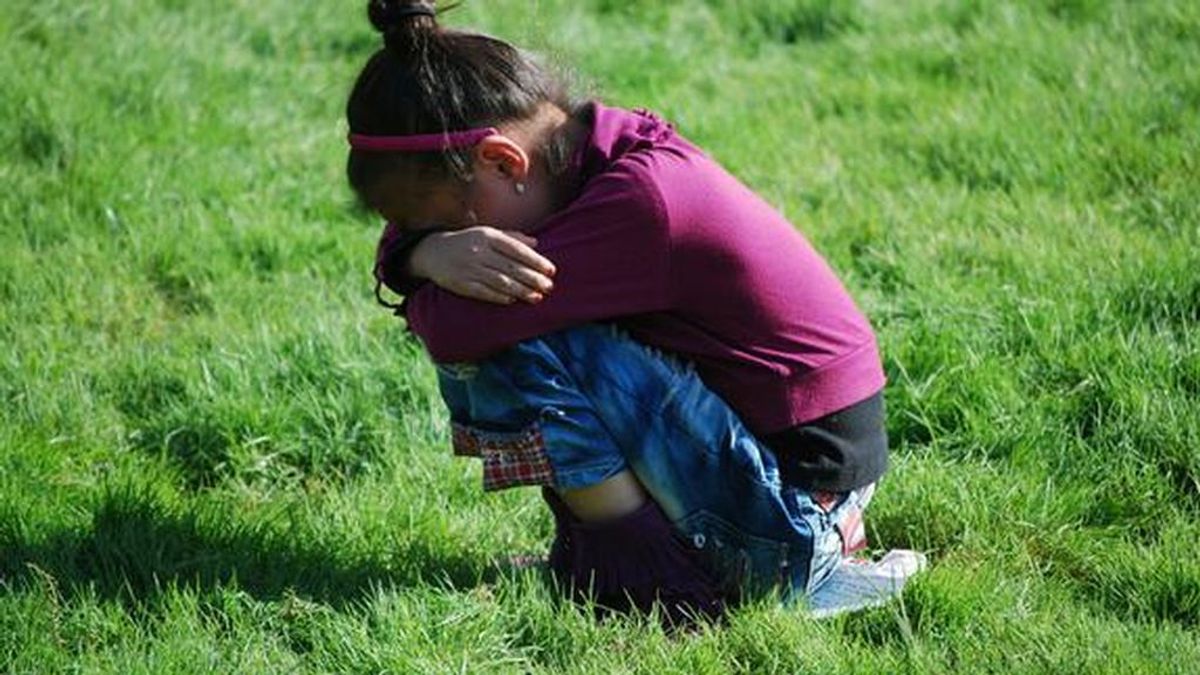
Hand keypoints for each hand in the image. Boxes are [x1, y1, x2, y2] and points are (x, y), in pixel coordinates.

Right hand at [409, 226, 556, 303]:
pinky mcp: (461, 283)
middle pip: (511, 267)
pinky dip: (499, 296)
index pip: (517, 249)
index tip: (551, 270)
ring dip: (521, 290)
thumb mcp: (487, 233)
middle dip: (532, 278)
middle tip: (549, 287)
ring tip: (537, 297)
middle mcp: (479, 251)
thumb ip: (512, 237)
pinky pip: (483, 291)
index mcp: (488, 236)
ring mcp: (469, 268)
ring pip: (500, 281)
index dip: (536, 261)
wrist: (433, 251)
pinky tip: (513, 300)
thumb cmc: (467, 242)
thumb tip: (536, 243)